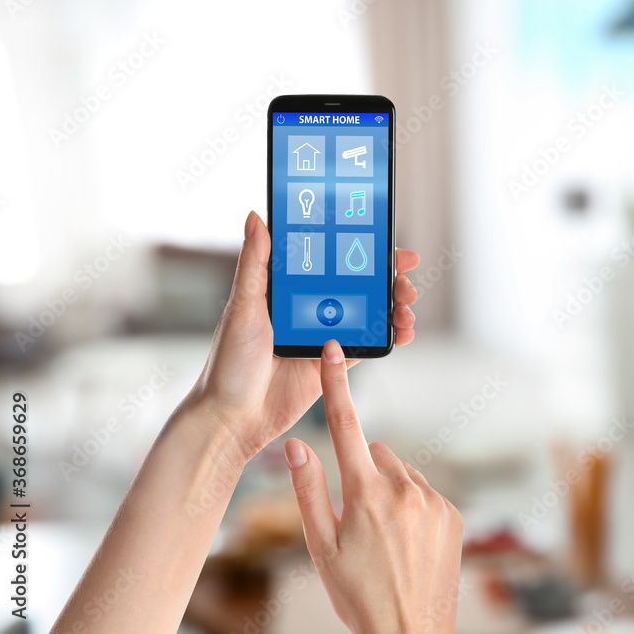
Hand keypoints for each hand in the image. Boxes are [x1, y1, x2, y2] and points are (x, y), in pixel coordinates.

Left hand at [188, 211, 420, 462]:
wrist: (233, 418)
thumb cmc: (227, 363)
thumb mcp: (242, 307)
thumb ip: (255, 263)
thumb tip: (256, 216)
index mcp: (286, 288)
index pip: (330, 258)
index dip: (360, 247)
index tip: (385, 240)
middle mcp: (307, 308)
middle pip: (357, 284)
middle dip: (387, 279)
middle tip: (405, 281)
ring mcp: (322, 335)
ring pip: (368, 312)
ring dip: (392, 307)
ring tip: (406, 309)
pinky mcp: (332, 363)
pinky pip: (366, 344)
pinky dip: (388, 337)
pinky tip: (402, 333)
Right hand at [284, 340, 463, 633]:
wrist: (409, 633)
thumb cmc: (358, 595)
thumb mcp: (320, 546)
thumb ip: (307, 490)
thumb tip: (295, 445)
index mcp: (365, 493)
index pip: (346, 426)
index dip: (337, 386)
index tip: (335, 353)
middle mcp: (404, 489)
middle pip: (376, 453)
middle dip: (363, 470)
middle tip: (354, 514)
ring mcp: (434, 501)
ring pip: (402, 474)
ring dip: (389, 490)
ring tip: (383, 536)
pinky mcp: (453, 514)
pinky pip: (426, 493)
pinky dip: (413, 506)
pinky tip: (406, 541)